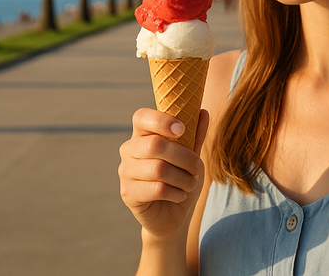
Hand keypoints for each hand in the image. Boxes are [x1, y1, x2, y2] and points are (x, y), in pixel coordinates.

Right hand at [119, 107, 209, 241]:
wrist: (173, 216)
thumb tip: (203, 112)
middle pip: (155, 145)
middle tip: (198, 167)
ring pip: (159, 169)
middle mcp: (129, 150)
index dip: (162, 120)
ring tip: (191, 183)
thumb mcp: (192, 156)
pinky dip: (176, 192)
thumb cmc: (180, 180)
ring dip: (183, 178)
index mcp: (142, 135)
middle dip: (184, 157)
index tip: (182, 129)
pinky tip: (180, 195)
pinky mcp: (128, 193)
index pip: (141, 117)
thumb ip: (195, 135)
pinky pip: (157, 189)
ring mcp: (125, 172)